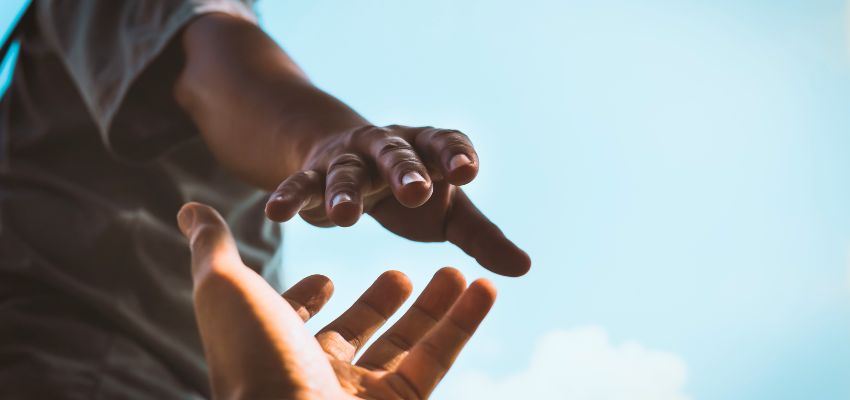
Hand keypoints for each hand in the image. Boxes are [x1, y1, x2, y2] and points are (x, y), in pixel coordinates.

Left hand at [177, 202, 496, 398]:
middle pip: (357, 332)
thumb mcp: (227, 290)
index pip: (293, 321)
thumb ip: (213, 248)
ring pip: (406, 345)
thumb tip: (189, 207)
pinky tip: (484, 286)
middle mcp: (316, 375)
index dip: (307, 299)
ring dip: (434, 307)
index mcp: (274, 349)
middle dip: (380, 302)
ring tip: (457, 271)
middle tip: (402, 273)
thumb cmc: (253, 359)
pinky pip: (438, 358)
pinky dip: (464, 322)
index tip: (325, 278)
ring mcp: (360, 395)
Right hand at [264, 124, 530, 275]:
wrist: (350, 160)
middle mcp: (389, 148)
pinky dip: (289, 196)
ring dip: (344, 191)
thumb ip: (482, 237)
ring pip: (346, 172)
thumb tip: (524, 269)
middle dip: (406, 171)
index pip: (445, 144)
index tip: (467, 171)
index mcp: (428, 150)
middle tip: (416, 191)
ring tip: (345, 218)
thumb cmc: (411, 191)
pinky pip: (300, 184)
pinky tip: (275, 212)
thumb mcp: (448, 212)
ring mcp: (349, 159)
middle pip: (398, 154)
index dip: (455, 155)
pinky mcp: (314, 174)